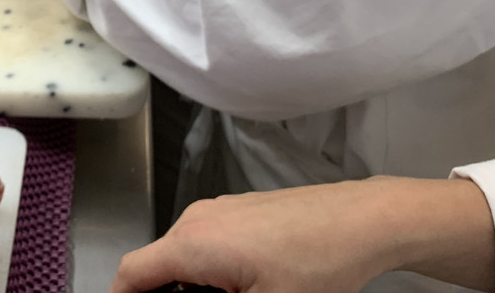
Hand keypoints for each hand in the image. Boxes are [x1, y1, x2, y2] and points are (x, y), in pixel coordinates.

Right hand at [109, 178, 494, 292]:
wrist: (363, 220)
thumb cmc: (316, 264)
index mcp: (192, 243)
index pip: (131, 274)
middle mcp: (197, 220)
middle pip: (157, 266)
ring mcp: (220, 211)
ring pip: (184, 256)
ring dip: (188, 288)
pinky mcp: (241, 211)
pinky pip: (207, 244)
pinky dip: (208, 271)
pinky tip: (241, 290)